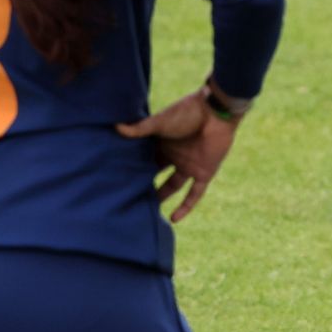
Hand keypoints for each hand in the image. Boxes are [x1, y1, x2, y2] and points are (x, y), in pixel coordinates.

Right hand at [117, 88, 237, 222]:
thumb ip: (140, 129)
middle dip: (145, 184)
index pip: (146, 158)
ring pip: (173, 186)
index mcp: (163, 142)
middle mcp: (175, 155)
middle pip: (157, 173)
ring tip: (147, 212)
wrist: (215, 112)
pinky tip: (173, 219)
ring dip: (162, 197)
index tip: (118, 180)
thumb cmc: (186, 112)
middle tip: (129, 198)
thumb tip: (116, 128)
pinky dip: (186, 207)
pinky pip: (194, 194)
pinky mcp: (204, 173)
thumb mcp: (160, 121)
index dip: (134, 168)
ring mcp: (189, 165)